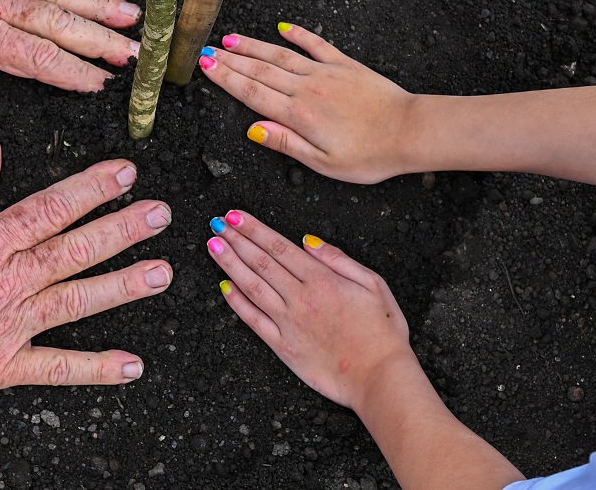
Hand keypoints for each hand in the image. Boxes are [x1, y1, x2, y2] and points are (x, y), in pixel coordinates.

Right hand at [0, 128, 173, 397]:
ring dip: (123, 286)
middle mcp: (9, 280)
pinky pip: (56, 368)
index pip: (53, 207)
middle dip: (123, 229)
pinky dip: (96, 368)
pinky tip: (131, 365)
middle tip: (161, 215)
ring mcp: (10, 325)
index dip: (93, 189)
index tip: (126, 174)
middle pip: (77, 248)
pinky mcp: (2, 366)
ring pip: (78, 300)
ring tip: (161, 274)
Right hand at [197, 24, 416, 182]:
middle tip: (206, 49)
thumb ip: (286, 143)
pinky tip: (282, 27)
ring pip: (281, 55)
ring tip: (230, 38)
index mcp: (298, 115)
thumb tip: (252, 129)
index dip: (225, 78)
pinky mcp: (345, 65)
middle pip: (260, 70)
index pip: (252, 93)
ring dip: (253, 46)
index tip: (205, 65)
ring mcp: (326, 73)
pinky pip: (316, 44)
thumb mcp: (323, 163)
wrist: (410, 131)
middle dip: (230, 59)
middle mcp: (307, 89)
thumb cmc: (369, 155)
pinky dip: (298, 34)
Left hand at [206, 209, 413, 411]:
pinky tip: (224, 287)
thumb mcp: (374, 285)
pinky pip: (253, 320)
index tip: (236, 216)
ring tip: (213, 245)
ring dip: (229, 263)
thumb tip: (308, 241)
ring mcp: (288, 323)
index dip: (254, 229)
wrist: (380, 378)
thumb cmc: (382, 334)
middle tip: (217, 223)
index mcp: (322, 280)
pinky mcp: (283, 347)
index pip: (279, 247)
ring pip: (251, 286)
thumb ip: (339, 260)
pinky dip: (236, 302)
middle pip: (261, 262)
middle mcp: (300, 298)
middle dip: (236, 240)